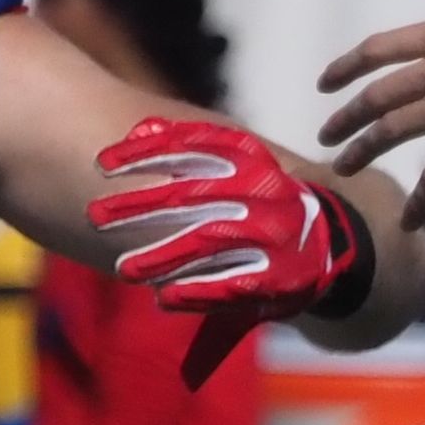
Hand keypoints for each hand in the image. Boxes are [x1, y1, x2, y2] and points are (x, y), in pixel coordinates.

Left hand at [86, 117, 374, 382]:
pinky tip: (164, 299)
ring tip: (123, 270)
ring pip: (208, 241)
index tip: (102, 163)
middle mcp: (263, 191)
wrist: (330, 243)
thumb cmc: (262, 203)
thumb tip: (139, 125)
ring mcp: (273, 234)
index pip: (193, 146)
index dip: (145, 153)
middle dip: (138, 206)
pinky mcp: (281, 277)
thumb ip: (192, 148)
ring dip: (162, 256)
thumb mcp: (237, 166)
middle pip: (190, 196)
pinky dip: (197, 292)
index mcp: (250, 159)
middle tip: (95, 215)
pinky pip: (232, 284)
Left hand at [317, 0, 424, 225]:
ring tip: (343, 168)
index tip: (325, 83)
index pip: (378, 50)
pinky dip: (420, 201)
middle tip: (325, 136)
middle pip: (377, 97)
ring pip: (394, 131)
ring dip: (362, 152)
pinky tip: (406, 221)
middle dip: (345, 119)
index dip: (345, 68)